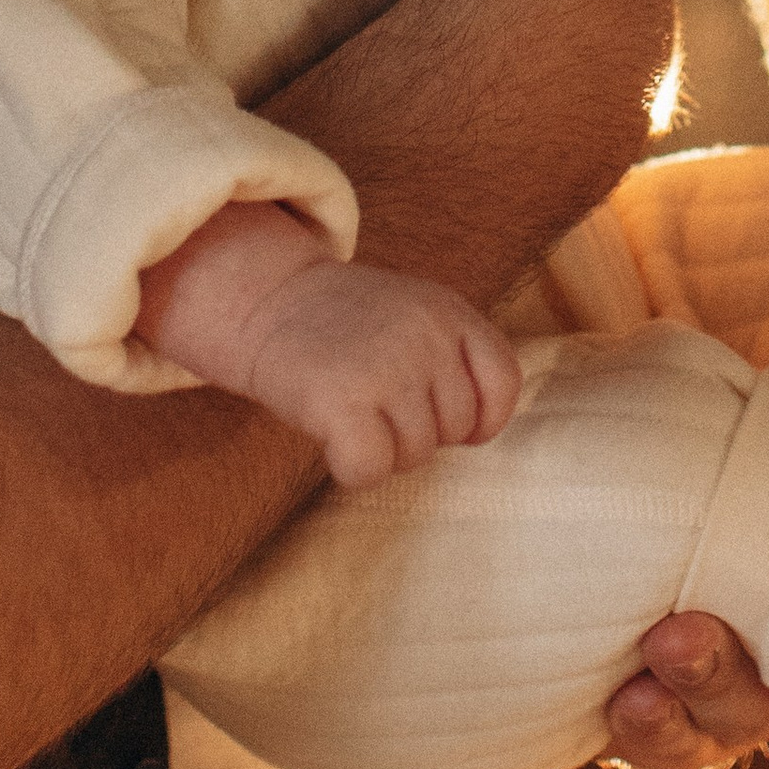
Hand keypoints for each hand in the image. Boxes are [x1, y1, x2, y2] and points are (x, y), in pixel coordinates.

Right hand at [234, 256, 520, 491]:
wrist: (265, 298)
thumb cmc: (341, 322)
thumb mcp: (413, 313)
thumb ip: (453, 356)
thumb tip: (478, 432)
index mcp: (449, 311)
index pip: (503, 382)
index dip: (481, 417)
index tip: (443, 418)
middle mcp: (426, 337)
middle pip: (456, 429)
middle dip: (419, 431)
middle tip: (374, 401)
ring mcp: (387, 368)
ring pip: (416, 455)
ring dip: (383, 449)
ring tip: (351, 408)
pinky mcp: (343, 401)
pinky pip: (371, 469)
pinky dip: (351, 467)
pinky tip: (332, 436)